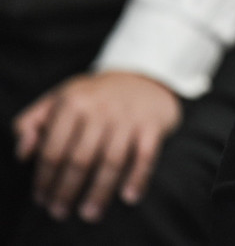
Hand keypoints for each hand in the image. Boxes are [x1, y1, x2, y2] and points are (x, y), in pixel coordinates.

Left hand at [12, 71, 182, 222]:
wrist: (145, 77)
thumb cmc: (95, 95)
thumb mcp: (59, 97)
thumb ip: (32, 122)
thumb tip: (24, 154)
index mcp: (73, 102)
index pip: (53, 149)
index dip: (44, 179)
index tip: (41, 198)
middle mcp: (101, 109)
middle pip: (80, 160)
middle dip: (67, 190)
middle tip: (59, 212)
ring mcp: (129, 118)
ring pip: (111, 162)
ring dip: (99, 192)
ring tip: (89, 214)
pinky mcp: (153, 125)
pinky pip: (146, 156)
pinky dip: (138, 178)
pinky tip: (129, 197)